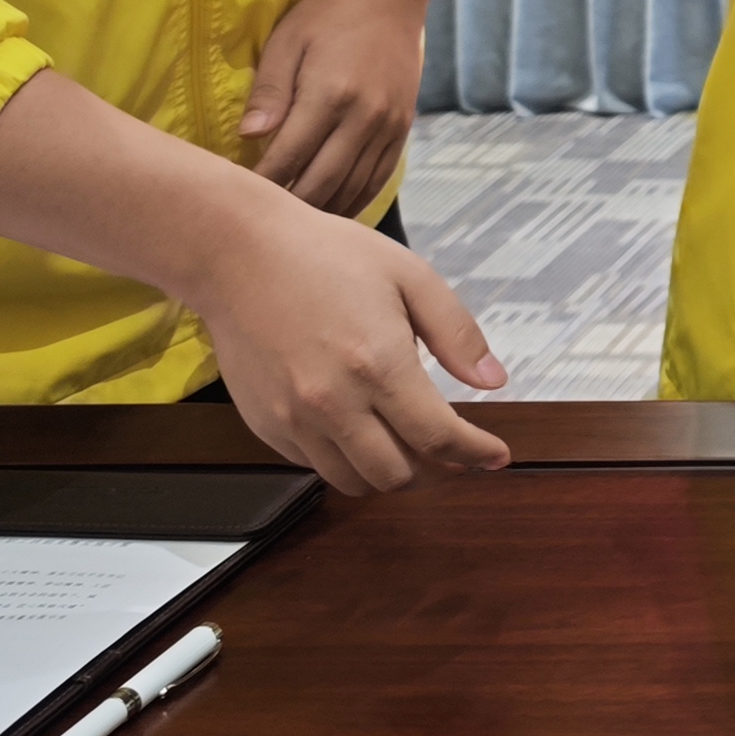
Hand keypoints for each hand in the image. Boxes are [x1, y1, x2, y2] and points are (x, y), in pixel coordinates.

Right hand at [188, 188, 511, 496]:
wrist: (238, 254)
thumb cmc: (326, 255)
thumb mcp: (410, 276)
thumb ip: (456, 334)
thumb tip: (494, 380)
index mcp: (378, 364)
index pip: (438, 437)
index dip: (475, 454)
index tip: (496, 458)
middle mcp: (333, 402)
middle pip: (397, 475)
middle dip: (436, 471)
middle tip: (453, 451)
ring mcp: (293, 419)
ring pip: (353, 481)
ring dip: (389, 472)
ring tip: (408, 445)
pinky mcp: (264, 424)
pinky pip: (314, 466)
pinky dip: (345, 459)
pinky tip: (360, 429)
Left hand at [244, 0, 427, 211]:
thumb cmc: (327, 14)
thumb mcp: (287, 43)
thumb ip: (269, 92)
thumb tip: (247, 138)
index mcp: (331, 95)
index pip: (287, 158)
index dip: (260, 185)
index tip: (237, 200)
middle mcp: (365, 117)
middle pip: (321, 182)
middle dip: (289, 208)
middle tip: (260, 225)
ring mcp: (389, 125)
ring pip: (353, 187)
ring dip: (322, 211)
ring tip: (293, 228)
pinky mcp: (403, 128)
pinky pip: (378, 178)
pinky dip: (355, 201)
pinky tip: (332, 212)